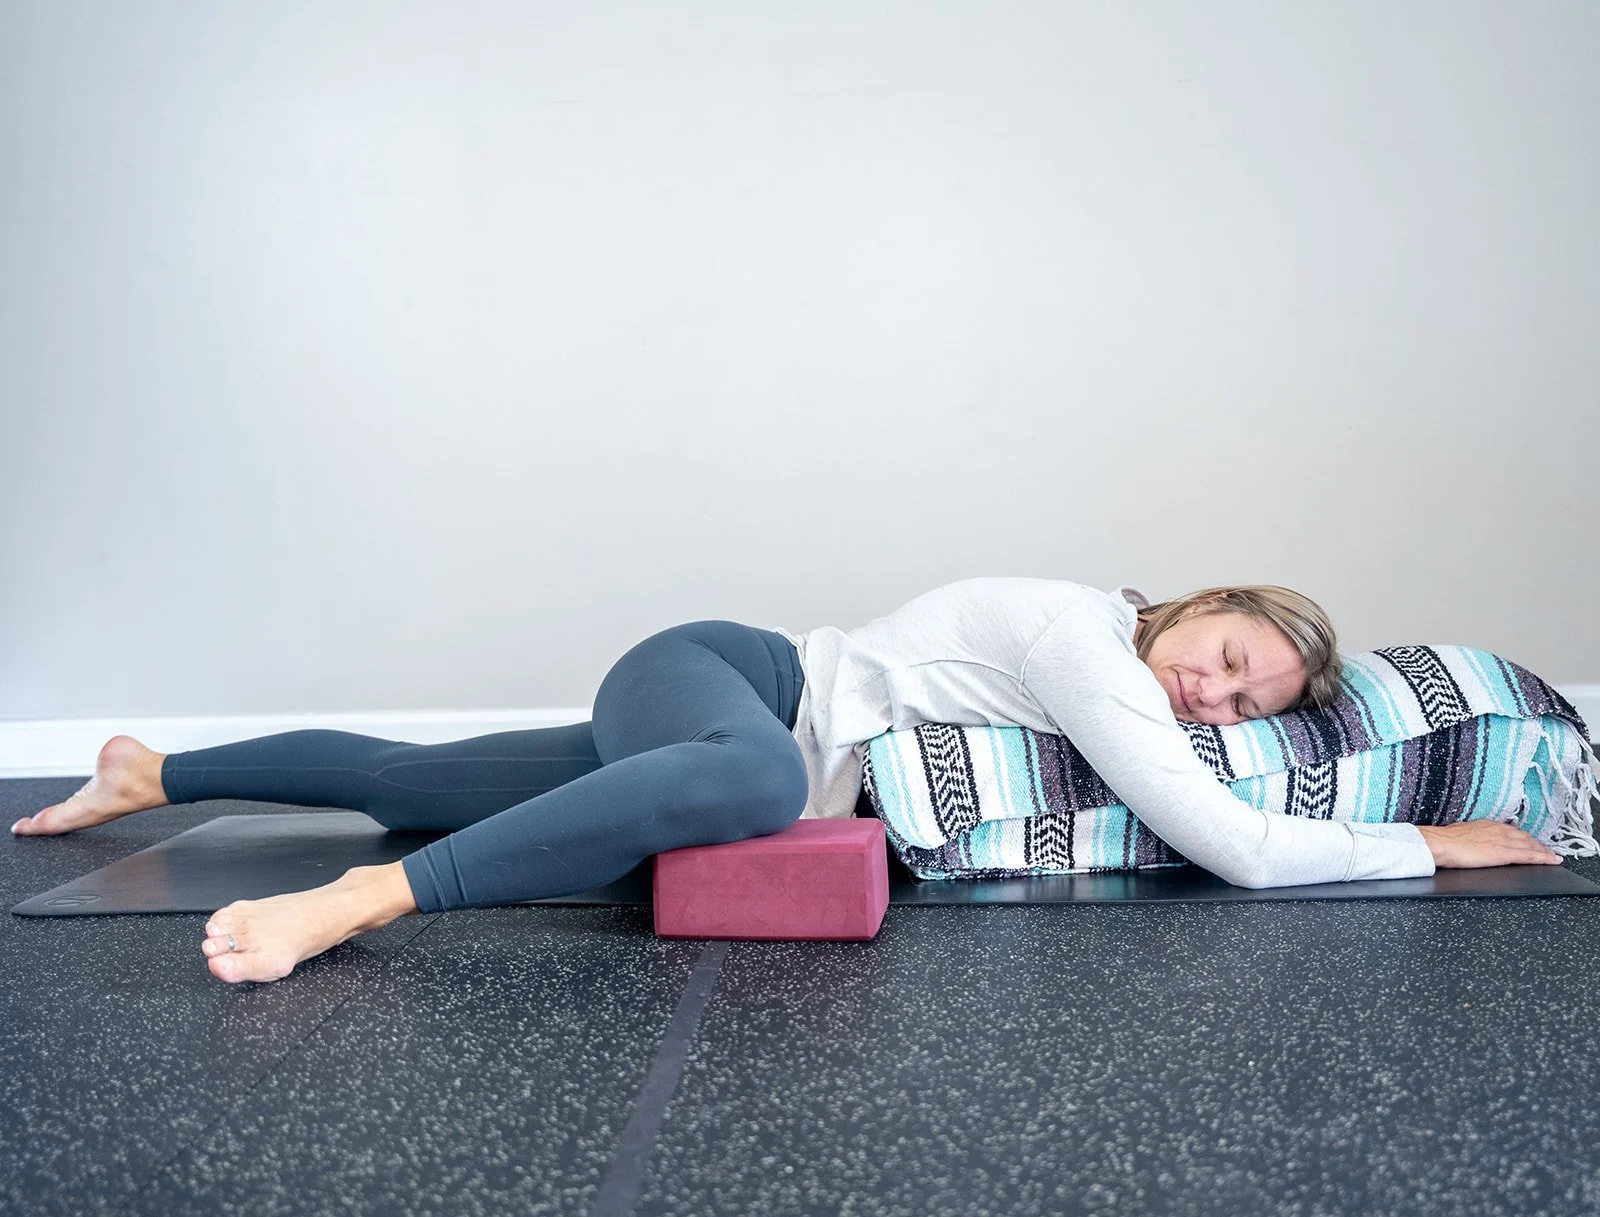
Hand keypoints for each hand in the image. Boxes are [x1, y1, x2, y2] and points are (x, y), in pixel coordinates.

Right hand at [1416, 821, 1561, 868]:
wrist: (1440, 843)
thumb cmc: (1445, 840)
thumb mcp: (1461, 833)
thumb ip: (1472, 835)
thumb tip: (1471, 840)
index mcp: (1487, 825)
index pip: (1512, 831)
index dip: (1523, 837)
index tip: (1530, 842)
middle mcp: (1498, 830)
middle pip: (1525, 837)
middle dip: (1537, 844)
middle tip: (1547, 851)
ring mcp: (1503, 841)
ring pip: (1530, 845)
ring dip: (1543, 851)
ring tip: (1552, 857)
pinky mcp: (1504, 853)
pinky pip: (1529, 856)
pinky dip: (1543, 858)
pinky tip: (1552, 860)